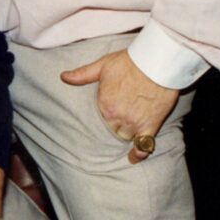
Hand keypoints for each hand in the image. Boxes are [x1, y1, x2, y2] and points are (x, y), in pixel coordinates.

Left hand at [61, 49, 178, 164]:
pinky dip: (138, 153)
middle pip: (111, 128)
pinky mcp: (150, 125)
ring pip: (125, 136)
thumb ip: (82, 74)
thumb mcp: (103, 64)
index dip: (105, 113)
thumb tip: (63, 77)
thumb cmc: (130, 61)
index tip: (109, 110)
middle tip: (122, 116)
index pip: (99, 117)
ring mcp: (133, 122)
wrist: (156, 61)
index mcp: (104, 103)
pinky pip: (143, 145)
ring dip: (126, 134)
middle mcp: (117, 116)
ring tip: (129, 128)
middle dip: (115, 124)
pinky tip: (134, 158)